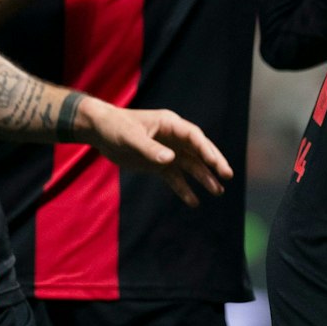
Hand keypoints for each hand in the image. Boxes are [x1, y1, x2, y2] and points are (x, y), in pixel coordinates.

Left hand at [79, 101, 232, 206]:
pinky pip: (174, 177)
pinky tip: (193, 201)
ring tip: (218, 191)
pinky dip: (183, 189)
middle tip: (228, 175)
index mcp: (169, 124)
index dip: (207, 150)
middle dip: (213, 163)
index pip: (194, 137)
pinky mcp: (157, 165)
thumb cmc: (115, 127)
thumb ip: (150, 149)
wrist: (98, 131)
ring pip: (190, 165)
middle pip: (198, 151)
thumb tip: (170, 160)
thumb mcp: (130, 137)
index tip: (217, 164)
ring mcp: (166, 151)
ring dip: (203, 177)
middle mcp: (172, 138)